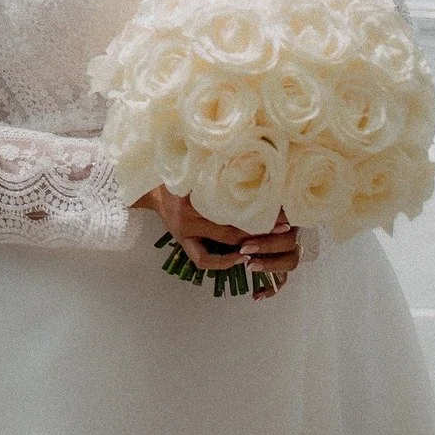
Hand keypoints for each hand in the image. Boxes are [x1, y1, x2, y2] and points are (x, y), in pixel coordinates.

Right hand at [132, 187, 298, 297]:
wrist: (151, 187)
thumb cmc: (179, 176)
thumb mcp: (197, 172)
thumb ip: (220, 177)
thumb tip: (258, 177)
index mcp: (195, 193)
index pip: (234, 206)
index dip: (259, 211)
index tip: (281, 210)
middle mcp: (189, 214)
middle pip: (232, 226)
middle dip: (260, 228)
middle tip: (283, 227)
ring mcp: (185, 230)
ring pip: (224, 242)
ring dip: (247, 244)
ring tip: (267, 244)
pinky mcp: (182, 241)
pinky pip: (202, 259)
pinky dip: (222, 262)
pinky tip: (239, 259)